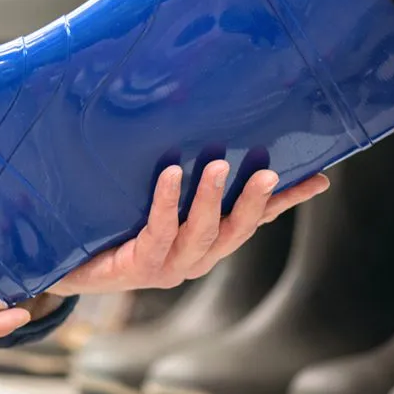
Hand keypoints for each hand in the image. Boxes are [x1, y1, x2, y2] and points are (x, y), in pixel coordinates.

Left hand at [49, 162, 328, 295]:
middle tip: (268, 170)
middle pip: (237, 229)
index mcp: (209, 242)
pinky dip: (167, 201)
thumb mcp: (156, 201)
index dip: (287, 200)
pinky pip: (159, 230)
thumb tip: (203, 128)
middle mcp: (197, 257)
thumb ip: (183, 174)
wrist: (73, 266)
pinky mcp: (141, 265)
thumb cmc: (118, 227)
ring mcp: (171, 265)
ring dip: (211, 198)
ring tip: (217, 164)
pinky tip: (170, 174)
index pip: (257, 219)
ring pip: (201, 232)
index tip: (320, 178)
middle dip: (254, 201)